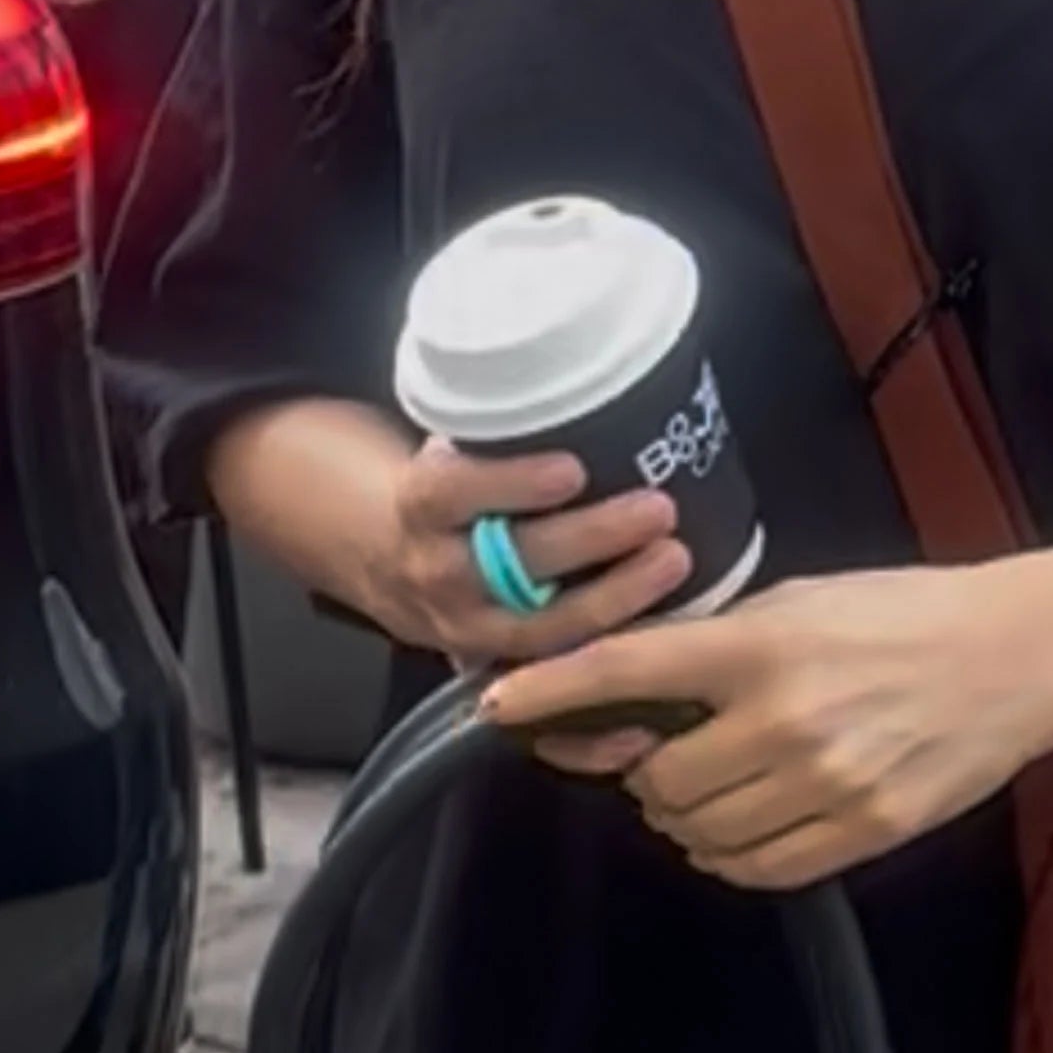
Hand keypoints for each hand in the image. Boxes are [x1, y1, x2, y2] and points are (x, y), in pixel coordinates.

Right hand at [374, 438, 688, 667]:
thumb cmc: (437, 486)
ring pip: (539, 625)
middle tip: (658, 508)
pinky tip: (663, 612)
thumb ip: (492, 437)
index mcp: (419, 505)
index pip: (454, 493)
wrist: (378, 559)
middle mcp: (436, 572)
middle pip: (512, 563)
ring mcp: (463, 626)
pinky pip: (554, 658)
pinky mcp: (492, 660)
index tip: (572, 468)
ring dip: (613, 597)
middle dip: (590, 539)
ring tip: (673, 559)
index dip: (512, 484)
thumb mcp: (443, 448)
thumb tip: (579, 393)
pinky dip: (607, 638)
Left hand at [480, 563, 1052, 886]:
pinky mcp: (865, 831)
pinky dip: (730, 853)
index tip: (498, 707)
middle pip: (657, 779)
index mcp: (763, 647)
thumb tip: (633, 686)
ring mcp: (827, 784)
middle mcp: (786, 721)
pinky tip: (744, 822)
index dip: (551, 692)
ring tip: (714, 783)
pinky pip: (758, 868)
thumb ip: (718, 644)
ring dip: (684, 814)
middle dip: (645, 770)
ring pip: (700, 831)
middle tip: (667, 750)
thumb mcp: (802, 602)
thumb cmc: (906, 614)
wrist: (1020, 656)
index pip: (628, 672)